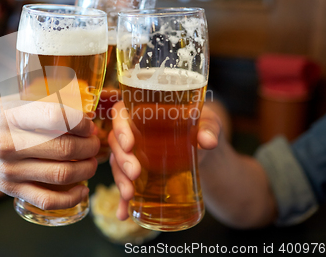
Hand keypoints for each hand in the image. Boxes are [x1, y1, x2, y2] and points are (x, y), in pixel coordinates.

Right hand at [0, 99, 99, 210]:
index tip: (89, 124)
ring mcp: (9, 170)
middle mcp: (9, 144)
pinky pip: (47, 199)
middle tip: (95, 142)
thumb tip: (79, 101)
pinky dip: (71, 198)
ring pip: (61, 174)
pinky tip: (82, 189)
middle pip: (64, 148)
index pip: (55, 117)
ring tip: (91, 161)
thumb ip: (39, 101)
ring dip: (86, 169)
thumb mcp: (8, 101)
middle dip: (89, 146)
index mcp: (10, 116)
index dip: (80, 122)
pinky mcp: (9, 190)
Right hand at [108, 102, 221, 219]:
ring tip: (129, 194)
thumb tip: (208, 141)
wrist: (206, 150)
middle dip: (122, 160)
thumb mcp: (209, 123)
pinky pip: (126, 184)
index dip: (120, 127)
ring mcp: (134, 154)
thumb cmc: (203, 127)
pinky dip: (123, 201)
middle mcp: (133, 131)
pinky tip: (124, 213)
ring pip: (117, 164)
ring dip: (120, 180)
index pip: (120, 113)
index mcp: (143, 111)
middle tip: (135, 173)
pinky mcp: (138, 173)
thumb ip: (209, 128)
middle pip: (116, 142)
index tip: (130, 144)